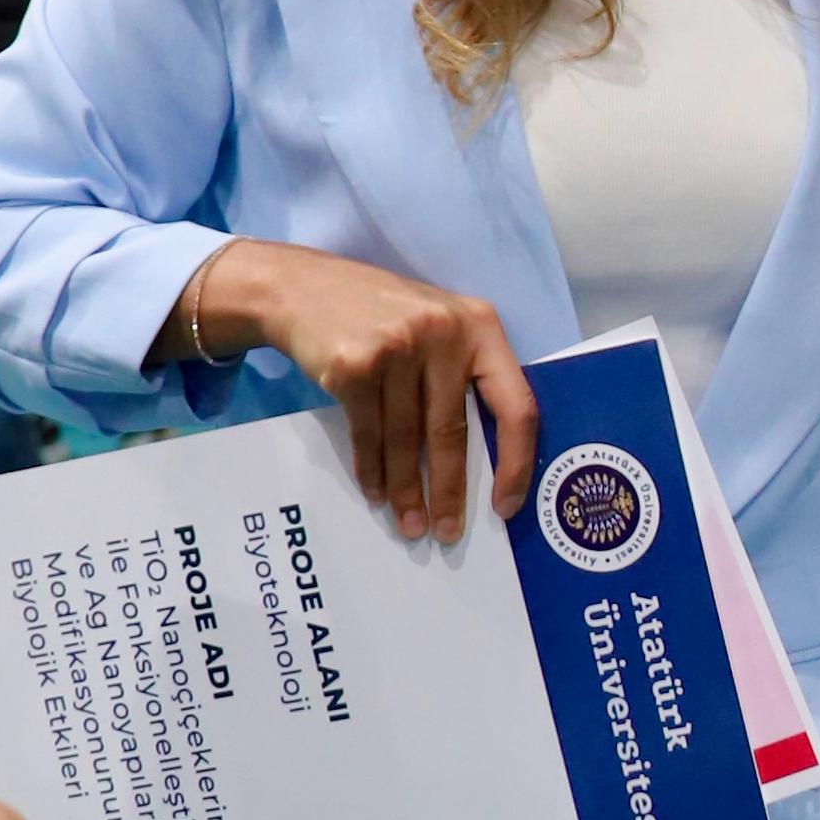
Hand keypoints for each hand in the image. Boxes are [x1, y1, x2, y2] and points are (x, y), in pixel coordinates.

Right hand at [156, 238, 537, 543]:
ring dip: (407, 490)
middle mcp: (443, 333)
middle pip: (453, 432)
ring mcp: (397, 347)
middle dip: (450, 491)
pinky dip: (372, 470)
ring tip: (410, 523)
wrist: (302, 287)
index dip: (516, 462)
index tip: (506, 506)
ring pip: (407, 440)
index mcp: (480, 326)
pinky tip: (375, 492)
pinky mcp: (355, 366)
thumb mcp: (438, 324)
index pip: (517, 405)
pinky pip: (369, 434)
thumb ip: (465, 372)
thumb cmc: (381, 314)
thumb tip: (486, 459)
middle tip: (448, 531)